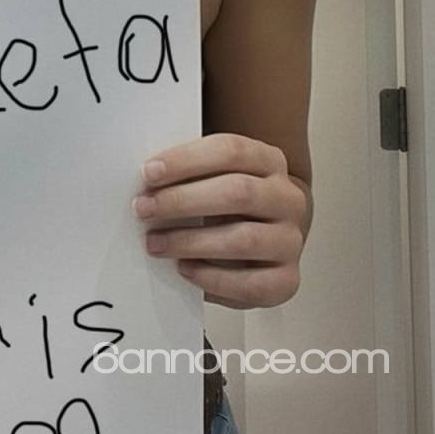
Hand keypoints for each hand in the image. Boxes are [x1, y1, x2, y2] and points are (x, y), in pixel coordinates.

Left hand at [133, 132, 307, 307]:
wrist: (267, 241)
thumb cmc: (229, 206)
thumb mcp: (214, 178)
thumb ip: (188, 173)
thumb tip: (146, 179)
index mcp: (269, 161)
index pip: (230, 151)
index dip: (186, 160)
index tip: (149, 172)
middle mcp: (287, 198)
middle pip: (237, 192)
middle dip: (183, 201)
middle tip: (144, 208)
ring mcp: (290, 240)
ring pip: (243, 239)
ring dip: (190, 241)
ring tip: (155, 243)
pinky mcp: (285, 280)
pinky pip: (250, 283)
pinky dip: (211, 277)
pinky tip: (184, 269)